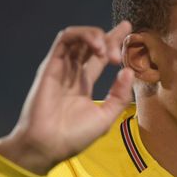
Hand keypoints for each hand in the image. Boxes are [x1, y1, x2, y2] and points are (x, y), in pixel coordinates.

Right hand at [0, 21, 134, 174]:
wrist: (48, 144)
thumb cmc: (74, 136)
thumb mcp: (105, 117)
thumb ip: (119, 95)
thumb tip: (128, 72)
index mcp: (84, 85)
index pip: (100, 57)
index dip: (114, 42)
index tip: (128, 31)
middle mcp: (72, 74)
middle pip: (91, 44)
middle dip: (109, 37)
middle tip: (121, 48)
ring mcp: (61, 68)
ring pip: (78, 37)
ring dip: (96, 36)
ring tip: (107, 50)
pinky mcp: (50, 65)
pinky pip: (64, 40)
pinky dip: (82, 35)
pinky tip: (96, 47)